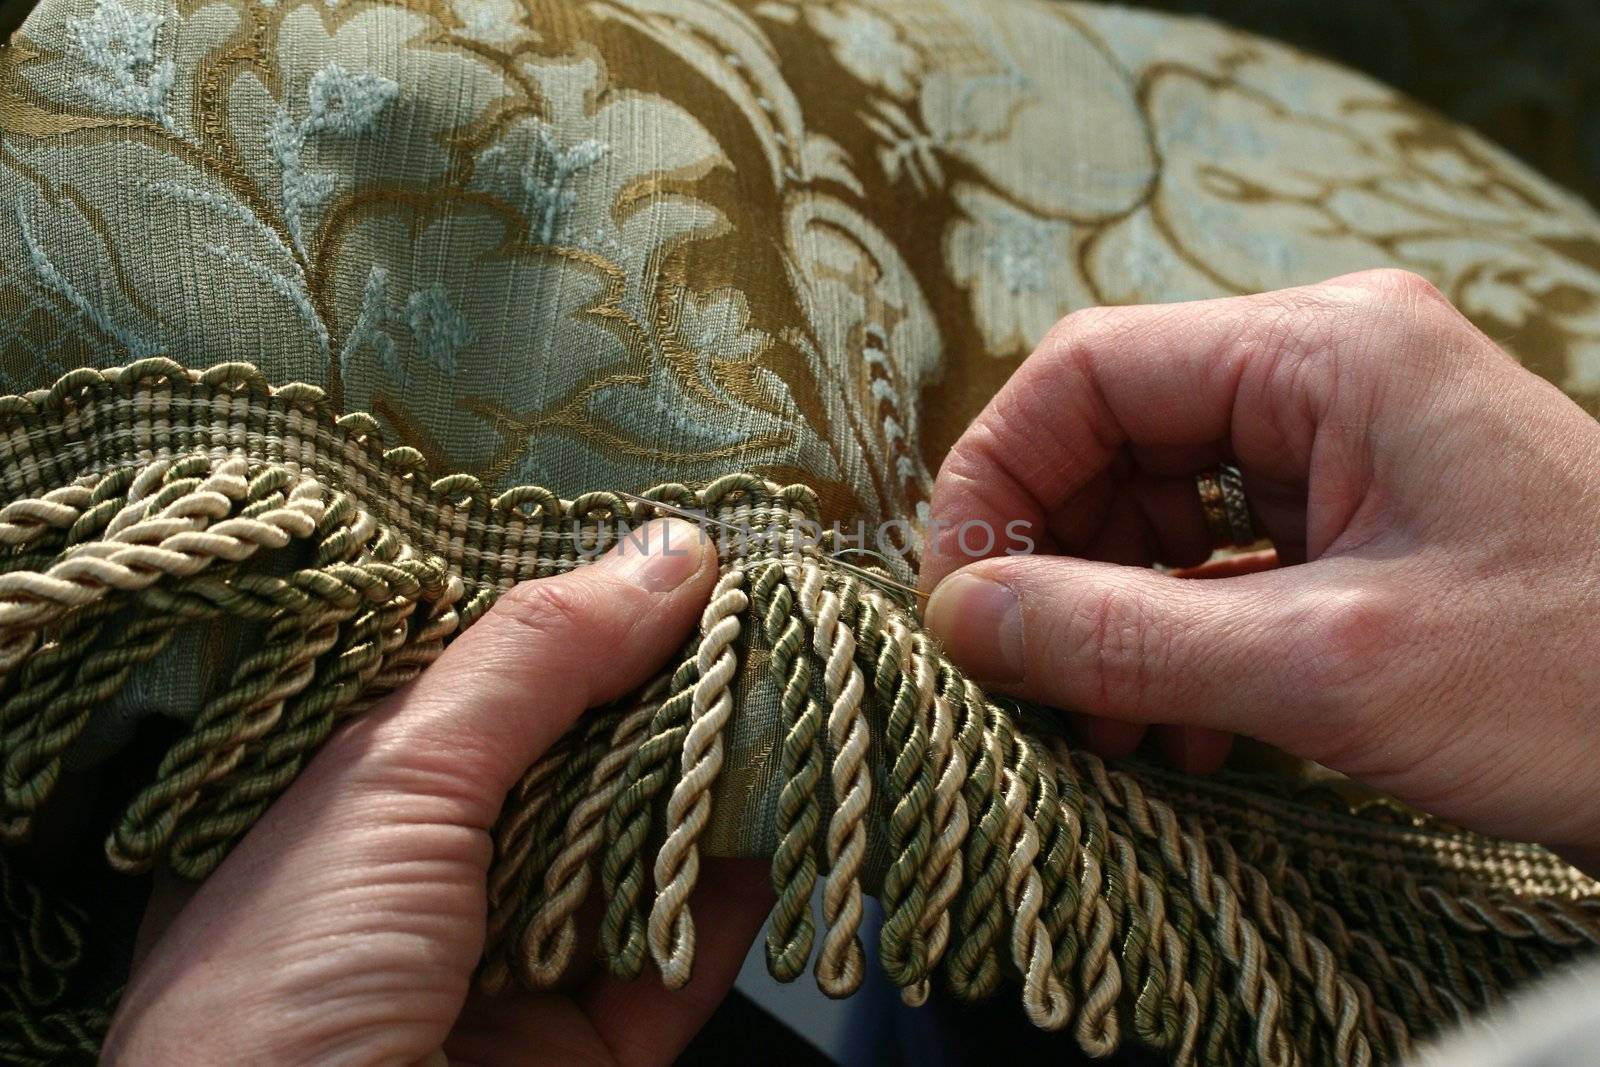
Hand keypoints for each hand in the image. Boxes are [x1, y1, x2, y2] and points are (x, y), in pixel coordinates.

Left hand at [104, 518, 770, 1065]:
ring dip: (718, 774)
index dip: (576, 608)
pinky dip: (740, 887)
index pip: (479, 674)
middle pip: (576, 751)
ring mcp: (515, 963)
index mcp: (348, 796)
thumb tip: (671, 552)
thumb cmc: (287, 983)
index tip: (679, 544)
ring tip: (802, 679)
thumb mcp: (390, 780)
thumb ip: (533, 661)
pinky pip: (684, 952)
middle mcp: (433, 871)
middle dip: (667, 683)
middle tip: (770, 598)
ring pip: (639, 842)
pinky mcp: (591, 1048)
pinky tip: (795, 810)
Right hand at [921, 270, 1599, 872]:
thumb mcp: (1327, 667)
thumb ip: (1122, 636)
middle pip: (1116, 441)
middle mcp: (1330, 377)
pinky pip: (1221, 562)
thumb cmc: (1585, 682)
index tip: (957, 601)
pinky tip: (1180, 731)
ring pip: (1159, 511)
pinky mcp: (1366, 526)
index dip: (995, 481)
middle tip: (1025, 679)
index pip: (1088, 373)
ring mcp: (1351, 450)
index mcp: (1326, 351)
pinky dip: (1177, 642)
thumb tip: (961, 618)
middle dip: (1055, 565)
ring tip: (1107, 728)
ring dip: (1111, 618)